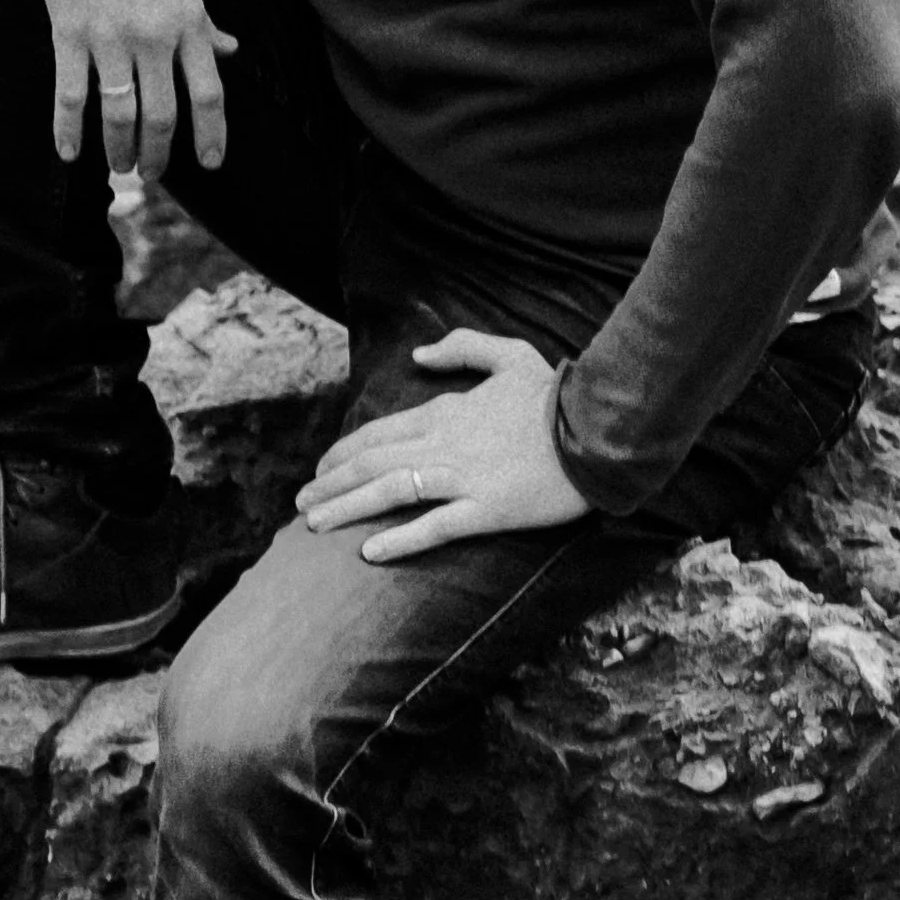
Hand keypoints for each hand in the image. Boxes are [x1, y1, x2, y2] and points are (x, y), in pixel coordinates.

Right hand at [11, 0, 236, 180]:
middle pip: (162, 114)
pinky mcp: (69, 32)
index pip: (209, 93)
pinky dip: (68, 130)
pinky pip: (70, 94)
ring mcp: (110, 36)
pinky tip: (69, 153)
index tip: (210, 165)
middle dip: (158, 154)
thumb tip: (230, 51)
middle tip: (152, 174)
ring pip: (118, 113)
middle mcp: (153, 35)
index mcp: (187, 21)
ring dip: (119, 150)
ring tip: (119, 166)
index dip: (211, 135)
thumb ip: (203, 22)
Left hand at [296, 330, 589, 560]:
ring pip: (388, 493)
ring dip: (346, 508)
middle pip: (371, 464)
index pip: (378, 433)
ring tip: (313, 525)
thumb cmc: (555, 395)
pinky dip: (398, 539)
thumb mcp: (510, 354)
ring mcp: (462, 478)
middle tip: (301, 503)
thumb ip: (462, 347)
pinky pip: (432, 527)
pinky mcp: (485, 509)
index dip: (343, 452)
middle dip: (329, 483)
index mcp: (445, 412)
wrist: (598, 429)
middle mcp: (443, 444)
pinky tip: (369, 552)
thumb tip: (419, 353)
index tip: (321, 468)